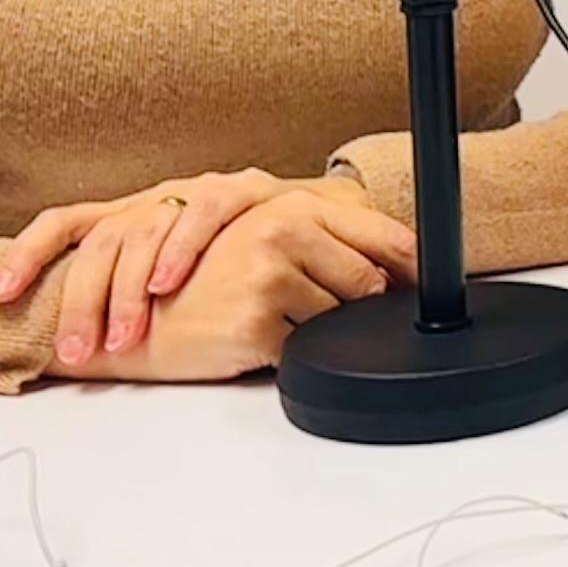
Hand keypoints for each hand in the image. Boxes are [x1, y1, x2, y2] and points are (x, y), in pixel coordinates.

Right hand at [0, 170, 415, 377]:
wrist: (124, 317)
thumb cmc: (191, 285)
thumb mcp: (258, 246)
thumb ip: (325, 248)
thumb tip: (398, 277)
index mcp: (290, 207)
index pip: (390, 239)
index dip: (420, 271)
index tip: (443, 288)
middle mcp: (284, 231)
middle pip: (372, 286)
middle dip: (358, 310)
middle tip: (307, 311)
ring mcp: (271, 276)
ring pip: (341, 324)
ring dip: (317, 335)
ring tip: (264, 322)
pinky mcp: (257, 322)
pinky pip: (308, 354)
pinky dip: (291, 359)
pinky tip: (251, 343)